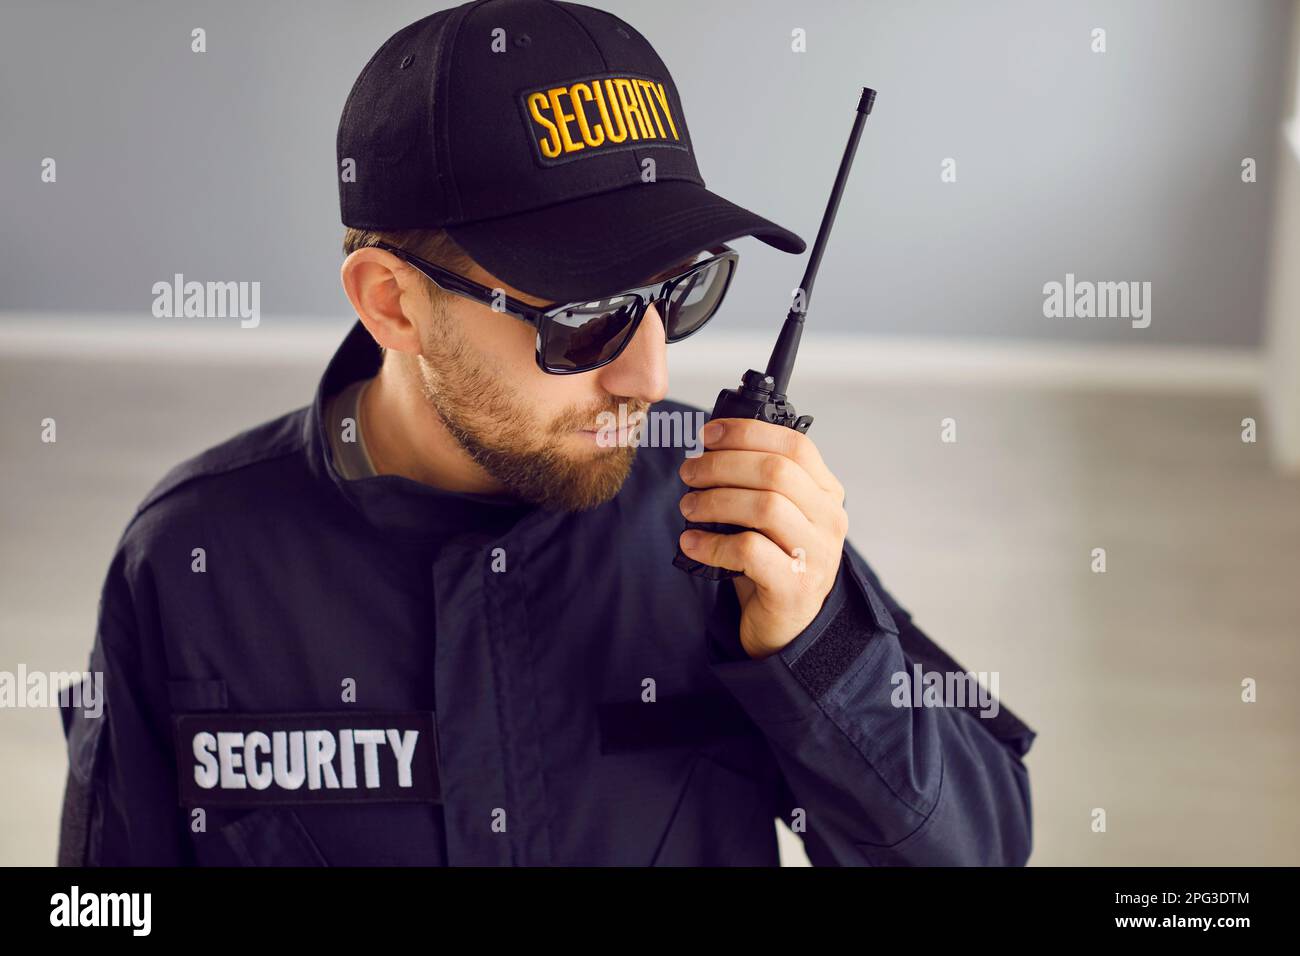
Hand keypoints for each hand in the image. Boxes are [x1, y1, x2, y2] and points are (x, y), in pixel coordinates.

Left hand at [677, 418, 848, 659]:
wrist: (787, 626)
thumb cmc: (773, 562)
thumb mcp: (774, 516)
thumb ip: (758, 482)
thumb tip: (710, 447)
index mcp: (826, 493)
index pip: (795, 445)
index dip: (747, 433)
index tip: (708, 435)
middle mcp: (829, 520)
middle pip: (776, 472)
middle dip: (722, 465)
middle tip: (689, 473)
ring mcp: (816, 554)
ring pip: (765, 506)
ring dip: (716, 500)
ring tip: (688, 507)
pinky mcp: (794, 587)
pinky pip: (749, 551)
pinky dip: (712, 543)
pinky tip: (691, 542)